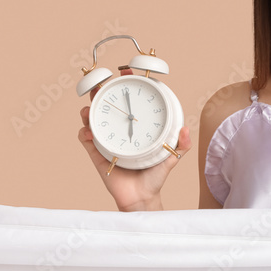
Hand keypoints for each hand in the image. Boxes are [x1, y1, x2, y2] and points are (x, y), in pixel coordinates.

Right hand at [77, 69, 191, 210]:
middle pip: (107, 107)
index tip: (126, 72)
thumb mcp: (170, 158)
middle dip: (100, 94)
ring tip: (89, 108)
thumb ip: (181, 145)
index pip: (130, 103)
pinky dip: (84, 133)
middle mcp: (119, 132)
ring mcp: (107, 142)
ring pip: (93, 121)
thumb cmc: (154, 177)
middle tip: (100, 86)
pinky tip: (87, 130)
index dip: (126, 87)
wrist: (141, 198)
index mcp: (135, 129)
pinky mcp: (97, 155)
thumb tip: (186, 129)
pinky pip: (86, 140)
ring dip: (88, 112)